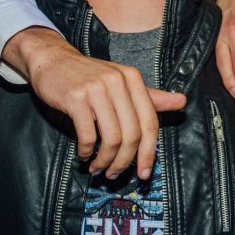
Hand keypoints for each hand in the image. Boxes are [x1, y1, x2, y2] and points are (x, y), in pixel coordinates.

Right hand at [4, 28, 186, 179]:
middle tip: (115, 174)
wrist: (52, 60)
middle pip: (132, 134)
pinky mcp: (75, 98)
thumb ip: (151, 96)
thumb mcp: (122, 83)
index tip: (144, 172)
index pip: (150, 122)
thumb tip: (182, 101)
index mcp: (133, 78)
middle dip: (125, 161)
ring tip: (98, 168)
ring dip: (105, 161)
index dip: (149, 152)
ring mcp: (96, 89)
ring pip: (111, 138)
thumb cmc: (89, 76)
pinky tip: (84, 154)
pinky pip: (87, 135)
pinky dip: (87, 151)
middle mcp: (117, 82)